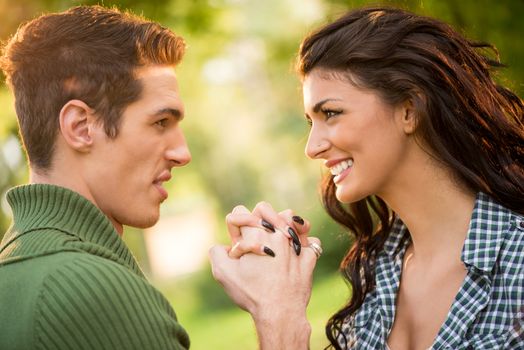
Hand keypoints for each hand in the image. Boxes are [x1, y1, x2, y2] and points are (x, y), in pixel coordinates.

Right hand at [209, 202, 320, 348]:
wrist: (280, 313)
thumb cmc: (252, 293)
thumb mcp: (223, 273)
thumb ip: (216, 252)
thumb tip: (224, 246)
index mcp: (254, 234)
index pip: (239, 212)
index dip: (235, 226)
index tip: (237, 243)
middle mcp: (276, 233)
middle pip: (264, 208)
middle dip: (257, 219)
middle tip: (256, 239)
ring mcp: (295, 243)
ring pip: (290, 217)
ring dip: (283, 223)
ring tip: (278, 239)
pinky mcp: (308, 256)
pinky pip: (310, 240)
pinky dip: (304, 243)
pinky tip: (297, 252)